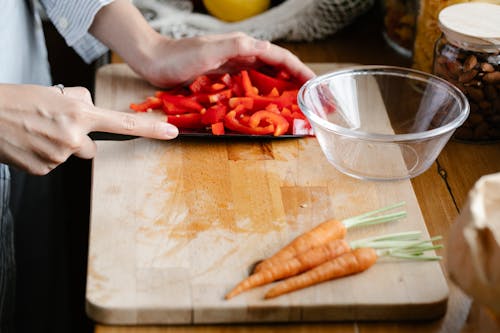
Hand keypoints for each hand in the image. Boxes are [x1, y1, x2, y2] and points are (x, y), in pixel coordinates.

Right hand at [0, 84, 177, 174]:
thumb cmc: (17, 101)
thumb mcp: (56, 93)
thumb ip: (81, 103)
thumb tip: (92, 110)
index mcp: (79, 113)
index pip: (123, 124)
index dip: (150, 129)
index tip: (171, 132)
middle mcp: (73, 137)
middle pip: (90, 148)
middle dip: (78, 140)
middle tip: (53, 126)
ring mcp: (59, 156)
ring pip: (69, 155)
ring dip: (57, 146)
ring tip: (35, 132)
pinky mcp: (44, 169)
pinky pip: (53, 164)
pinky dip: (43, 155)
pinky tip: (30, 144)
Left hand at [89, 0, 315, 87]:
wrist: (154, 60)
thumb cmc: (178, 56)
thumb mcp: (208, 50)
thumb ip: (235, 48)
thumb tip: (262, 49)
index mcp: (244, 47)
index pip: (280, 57)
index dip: (299, 71)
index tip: (313, 86)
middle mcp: (242, 56)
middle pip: (277, 68)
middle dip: (296, 82)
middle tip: (310, 101)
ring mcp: (234, 67)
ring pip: (266, 78)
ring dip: (282, 90)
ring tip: (295, 107)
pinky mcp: (224, 78)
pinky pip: (250, 87)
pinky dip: (263, 95)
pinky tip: (266, 106)